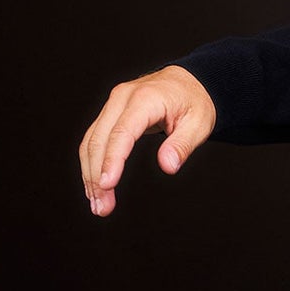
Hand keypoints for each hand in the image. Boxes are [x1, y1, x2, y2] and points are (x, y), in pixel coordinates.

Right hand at [78, 65, 216, 216]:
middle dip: (97, 176)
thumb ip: (183, 145)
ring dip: (90, 174)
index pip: (122, 132)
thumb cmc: (195, 102)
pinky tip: (95, 188)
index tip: (107, 185)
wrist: (188, 82)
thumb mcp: (199, 123)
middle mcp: (122, 98)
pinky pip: (94, 139)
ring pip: (91, 141)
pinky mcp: (110, 114)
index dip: (113, 160)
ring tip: (98, 205)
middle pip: (100, 139)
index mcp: (145, 99)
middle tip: (102, 208)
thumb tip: (168, 167)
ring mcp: (113, 104)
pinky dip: (92, 164)